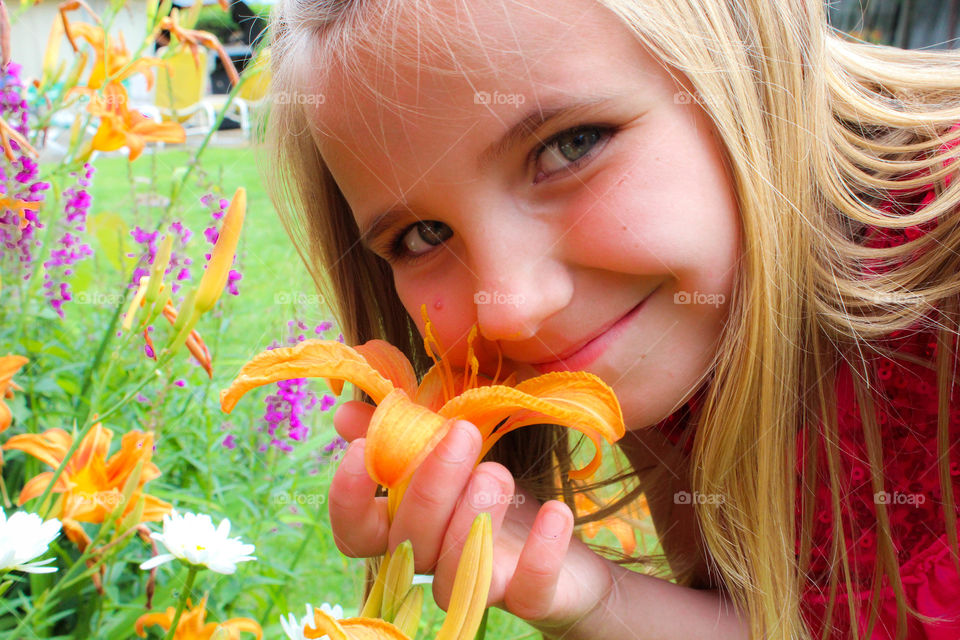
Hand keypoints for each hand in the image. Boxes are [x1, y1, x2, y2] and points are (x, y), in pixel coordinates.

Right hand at [328, 400, 618, 630]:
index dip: (347, 500)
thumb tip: (345, 414)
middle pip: (409, 542)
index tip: (359, 450)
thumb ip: (402, 432)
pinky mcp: (530, 598)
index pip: (355, 532)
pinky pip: (527, 590)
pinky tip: (555, 512)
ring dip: (473, 517)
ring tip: (499, 473)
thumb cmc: (493, 491)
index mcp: (406, 527)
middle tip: (463, 433)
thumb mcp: (451, 451)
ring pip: (456, 572)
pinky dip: (540, 552)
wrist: (564, 546)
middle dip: (432, 486)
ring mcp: (479, 584)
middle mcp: (434, 561)